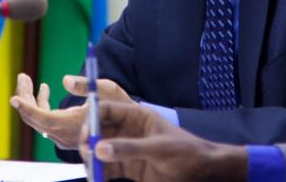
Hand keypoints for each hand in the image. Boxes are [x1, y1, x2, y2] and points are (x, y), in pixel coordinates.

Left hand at [9, 73, 132, 148]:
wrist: (128, 127)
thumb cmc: (120, 106)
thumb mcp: (108, 90)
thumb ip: (85, 85)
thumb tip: (64, 80)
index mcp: (73, 124)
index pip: (43, 119)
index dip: (27, 109)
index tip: (13, 98)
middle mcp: (64, 135)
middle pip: (35, 119)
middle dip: (25, 97)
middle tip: (22, 76)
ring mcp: (63, 136)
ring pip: (37, 120)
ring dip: (30, 100)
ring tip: (27, 78)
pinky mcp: (64, 133)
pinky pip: (44, 121)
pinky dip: (40, 105)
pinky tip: (44, 89)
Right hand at [79, 101, 247, 181]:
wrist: (201, 172)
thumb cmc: (185, 152)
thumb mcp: (158, 148)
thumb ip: (129, 149)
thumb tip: (99, 149)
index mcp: (138, 116)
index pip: (108, 110)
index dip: (92, 118)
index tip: (84, 133)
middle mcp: (129, 131)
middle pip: (99, 132)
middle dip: (88, 141)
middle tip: (86, 154)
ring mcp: (127, 150)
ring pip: (100, 151)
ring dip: (92, 159)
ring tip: (92, 170)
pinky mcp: (128, 168)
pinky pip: (107, 169)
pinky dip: (99, 174)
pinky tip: (96, 179)